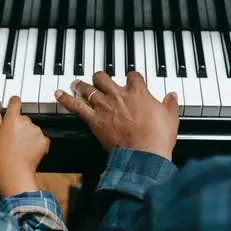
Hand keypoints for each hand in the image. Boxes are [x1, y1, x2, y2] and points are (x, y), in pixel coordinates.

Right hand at [0, 96, 49, 197]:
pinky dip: (36, 143)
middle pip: (24, 118)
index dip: (14, 102)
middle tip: (12, 138)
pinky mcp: (45, 140)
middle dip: (19, 125)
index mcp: (12, 119)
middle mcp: (26, 122)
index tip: (14, 104)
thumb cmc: (1, 156)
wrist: (14, 171)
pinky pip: (41, 138)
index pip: (15, 102)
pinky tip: (28, 151)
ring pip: (32, 128)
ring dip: (28, 134)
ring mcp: (37, 131)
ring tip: (20, 147)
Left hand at [55, 71, 178, 159]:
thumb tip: (172, 96)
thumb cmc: (158, 138)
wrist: (144, 154)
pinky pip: (76, 106)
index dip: (131, 77)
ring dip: (81, 85)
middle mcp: (119, 95)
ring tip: (76, 82)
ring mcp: (105, 106)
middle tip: (98, 79)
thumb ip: (170, 104)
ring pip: (88, 89)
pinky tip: (59, 93)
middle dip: (100, 78)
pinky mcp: (94, 120)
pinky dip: (66, 99)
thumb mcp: (171, 118)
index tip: (131, 80)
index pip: (132, 76)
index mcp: (138, 92)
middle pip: (104, 78)